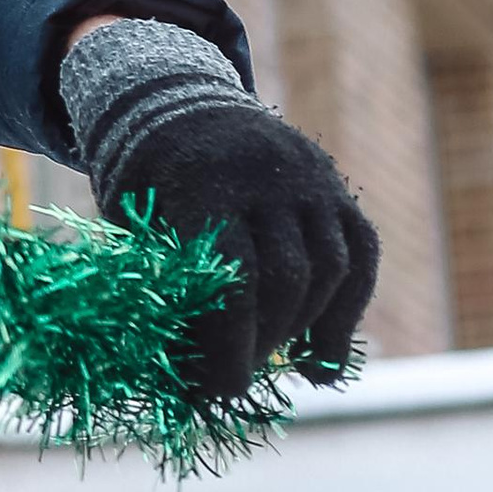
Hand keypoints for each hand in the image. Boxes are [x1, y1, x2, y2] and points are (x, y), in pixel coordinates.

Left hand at [92, 105, 377, 398]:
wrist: (180, 102)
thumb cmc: (147, 177)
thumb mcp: (131, 216)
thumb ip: (160, 279)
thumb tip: (179, 370)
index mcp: (208, 182)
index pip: (234, 275)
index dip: (230, 341)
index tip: (219, 389)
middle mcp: (271, 177)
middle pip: (288, 276)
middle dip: (264, 339)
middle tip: (238, 376)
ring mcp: (313, 181)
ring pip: (332, 269)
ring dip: (306, 330)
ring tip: (273, 364)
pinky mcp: (338, 191)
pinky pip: (360, 257)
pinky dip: (345, 313)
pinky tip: (320, 362)